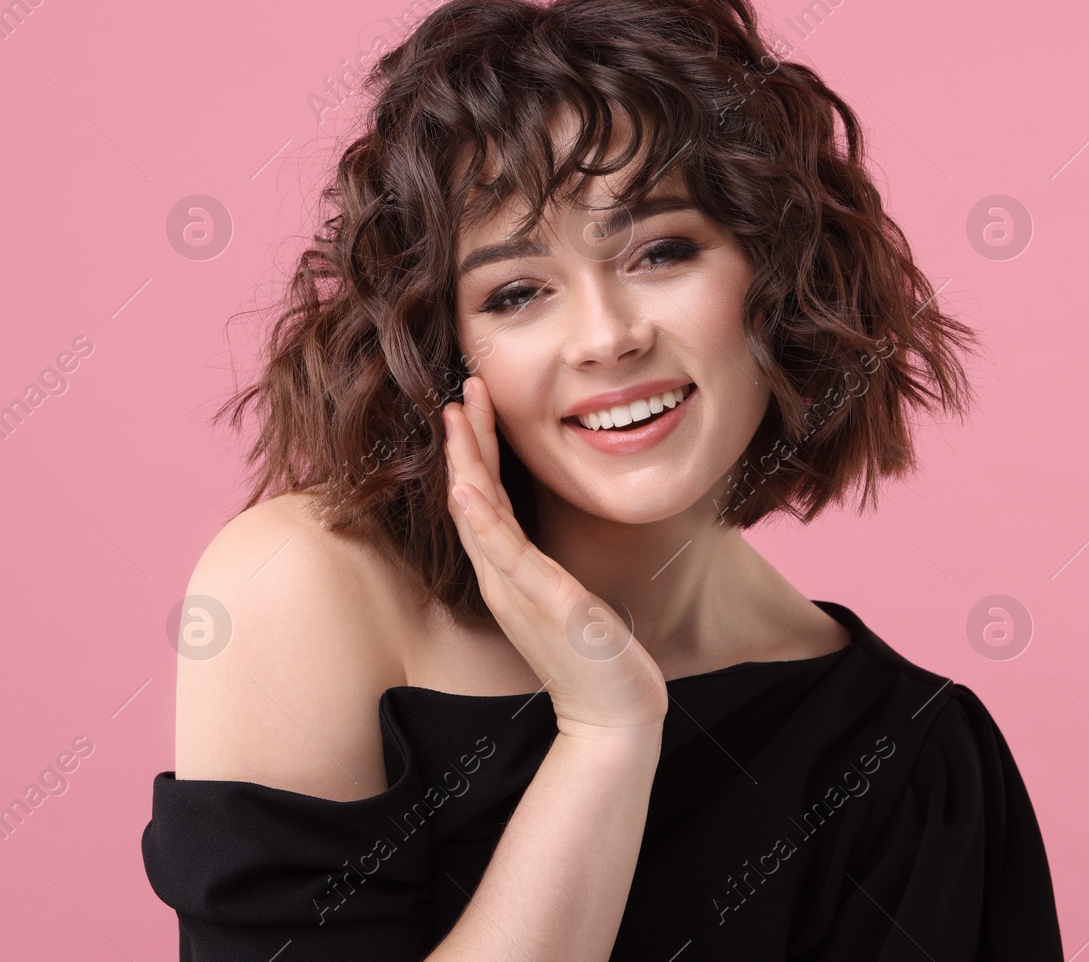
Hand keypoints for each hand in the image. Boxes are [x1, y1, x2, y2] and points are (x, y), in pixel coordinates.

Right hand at [442, 376, 667, 734]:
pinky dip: (482, 521)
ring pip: (480, 517)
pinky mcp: (545, 606)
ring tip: (457, 417)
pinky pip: (505, 556)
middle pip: (472, 498)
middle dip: (466, 442)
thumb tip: (552, 543)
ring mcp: (519, 594)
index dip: (475, 452)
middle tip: (461, 389)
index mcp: (511, 575)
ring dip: (467, 464)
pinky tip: (467, 489)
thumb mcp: (571, 599)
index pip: (484, 501)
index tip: (472, 404)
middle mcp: (504, 581)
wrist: (614, 716)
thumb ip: (551, 569)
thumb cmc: (597, 659)